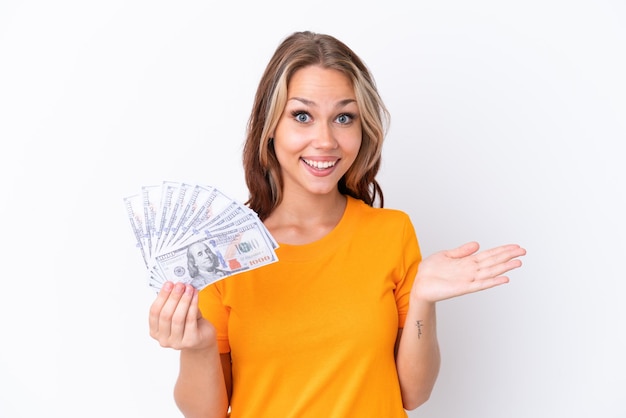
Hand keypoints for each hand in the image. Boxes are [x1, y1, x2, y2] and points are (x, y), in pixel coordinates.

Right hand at [149, 281, 215, 349]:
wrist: (204, 336)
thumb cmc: (188, 322)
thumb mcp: (177, 311)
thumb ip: (173, 302)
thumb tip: (174, 285)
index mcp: (155, 331)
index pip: (154, 312)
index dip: (161, 297)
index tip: (168, 284)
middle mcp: (163, 340)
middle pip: (165, 315)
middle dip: (173, 297)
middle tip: (180, 285)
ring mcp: (176, 343)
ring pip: (177, 318)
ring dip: (184, 300)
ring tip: (189, 288)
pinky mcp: (190, 342)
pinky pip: (190, 320)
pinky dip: (193, 305)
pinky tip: (195, 296)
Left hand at [411, 242, 525, 302]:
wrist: (419, 283)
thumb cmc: (431, 271)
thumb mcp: (446, 255)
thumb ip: (462, 251)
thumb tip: (477, 244)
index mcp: (467, 262)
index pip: (489, 255)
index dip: (502, 250)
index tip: (515, 246)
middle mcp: (471, 271)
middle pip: (493, 262)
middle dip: (508, 256)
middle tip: (523, 252)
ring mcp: (468, 279)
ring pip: (490, 272)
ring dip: (504, 268)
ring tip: (518, 263)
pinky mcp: (463, 288)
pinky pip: (480, 284)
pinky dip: (492, 281)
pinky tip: (504, 278)